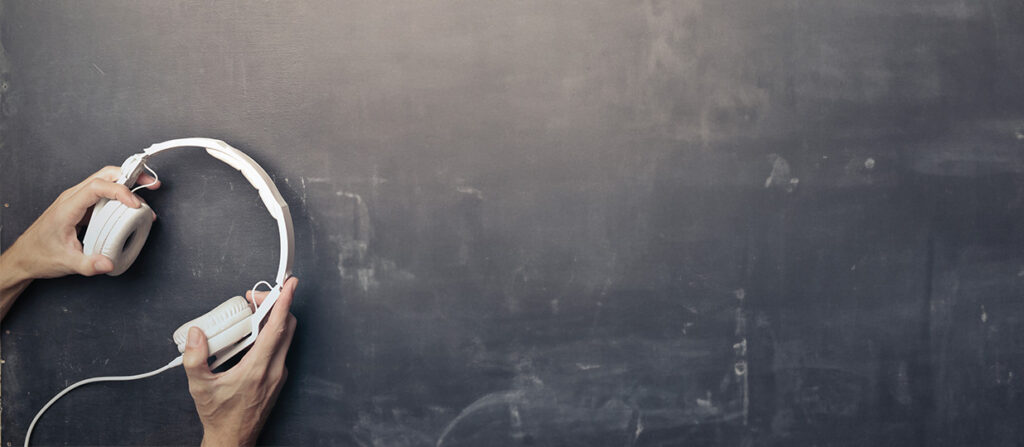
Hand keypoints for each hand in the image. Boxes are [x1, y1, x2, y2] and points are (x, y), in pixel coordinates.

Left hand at [2, 165, 158, 278]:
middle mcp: (72, 198)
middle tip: (150, 184)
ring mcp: (76, 201)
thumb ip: (88, 265)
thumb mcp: (66, 263)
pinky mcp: (81, 207)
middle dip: (130, 175)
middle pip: (104, 175)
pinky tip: (131, 208)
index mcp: (67, 208)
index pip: (97, 187)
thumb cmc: (40, 256)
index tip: (135, 205)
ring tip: (145, 196)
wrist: (25, 256)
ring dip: (127, 184)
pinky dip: (120, 196)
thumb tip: (109, 263)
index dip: (120, 191)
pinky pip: (103, 194)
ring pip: (105, 181)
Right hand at [182, 277, 298, 446]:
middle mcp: (275, 369)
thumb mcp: (199, 387)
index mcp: (258, 368)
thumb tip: (196, 334)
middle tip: (255, 298)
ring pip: (285, 337)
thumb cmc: (220, 416)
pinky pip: (280, 349)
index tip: (290, 285)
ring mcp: (279, 374)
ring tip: (251, 314)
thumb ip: (194, 358)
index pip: (277, 328)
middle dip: (275, 305)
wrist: (234, 439)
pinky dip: (270, 335)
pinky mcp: (278, 378)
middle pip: (286, 327)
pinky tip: (251, 336)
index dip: (285, 302)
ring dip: (272, 320)